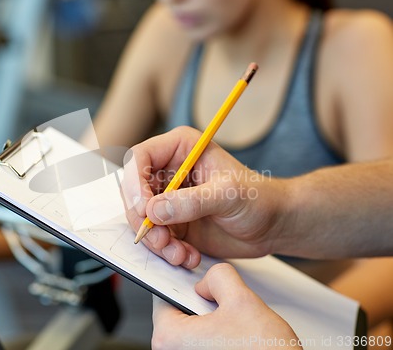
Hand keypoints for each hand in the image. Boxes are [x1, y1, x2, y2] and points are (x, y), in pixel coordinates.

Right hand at [123, 126, 286, 267]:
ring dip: (155, 241)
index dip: (135, 183)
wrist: (272, 225)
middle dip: (143, 220)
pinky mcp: (173, 222)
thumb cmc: (259, 198)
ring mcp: (170, 199)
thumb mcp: (228, 194)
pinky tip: (188, 256)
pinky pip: (155, 238)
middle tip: (161, 239)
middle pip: (134, 192)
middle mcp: (169, 172)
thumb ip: (191, 202)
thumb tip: (155, 210)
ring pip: (141, 219)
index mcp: (180, 149)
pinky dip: (167, 251)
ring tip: (179, 253)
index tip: (145, 209)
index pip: (140, 158)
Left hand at [152, 263, 301, 349]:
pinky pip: (203, 342)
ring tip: (235, 325)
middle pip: (180, 311)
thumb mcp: (242, 300)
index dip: (184, 282)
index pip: (164, 295)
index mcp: (170, 338)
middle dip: (202, 302)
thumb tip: (210, 278)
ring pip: (194, 327)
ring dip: (213, 319)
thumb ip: (219, 276)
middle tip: (224, 306)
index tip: (195, 280)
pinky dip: (218, 334)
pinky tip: (236, 337)